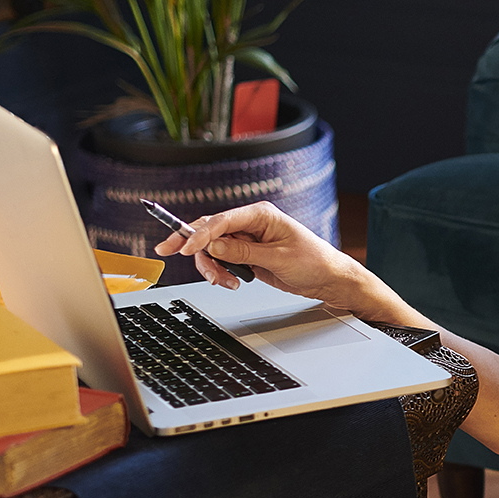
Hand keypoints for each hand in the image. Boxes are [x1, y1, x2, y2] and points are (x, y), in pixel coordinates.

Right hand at [153, 201, 373, 312]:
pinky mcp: (246, 255)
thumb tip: (214, 246)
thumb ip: (245, 252)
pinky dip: (219, 272)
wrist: (329, 279)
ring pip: (211, 249)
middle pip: (208, 230)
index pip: (221, 220)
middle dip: (192, 245)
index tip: (183, 247)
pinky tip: (229, 282)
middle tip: (169, 254)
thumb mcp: (279, 258)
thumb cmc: (314, 261)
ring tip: (224, 282)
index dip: (198, 233)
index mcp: (261, 214)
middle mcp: (250, 224)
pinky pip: (221, 260)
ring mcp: (246, 240)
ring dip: (210, 266)